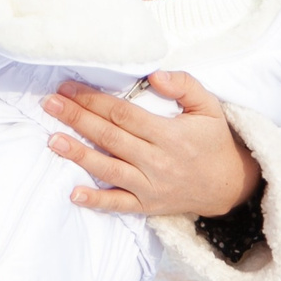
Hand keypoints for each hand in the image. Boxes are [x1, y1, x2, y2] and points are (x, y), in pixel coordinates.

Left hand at [42, 71, 263, 218]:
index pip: (123, 114)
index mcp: (170, 135)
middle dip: (77, 119)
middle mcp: (157, 161)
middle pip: (110, 137)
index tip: (69, 88)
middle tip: (50, 104)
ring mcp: (150, 186)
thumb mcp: (209, 107)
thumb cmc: (214, 141)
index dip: (94, 100)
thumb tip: (155, 75)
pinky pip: (118, 204)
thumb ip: (185, 85)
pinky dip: (96, 201)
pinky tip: (73, 194)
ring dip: (78, 155)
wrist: (229, 185)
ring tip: (52, 140)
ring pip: (109, 169)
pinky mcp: (147, 205)